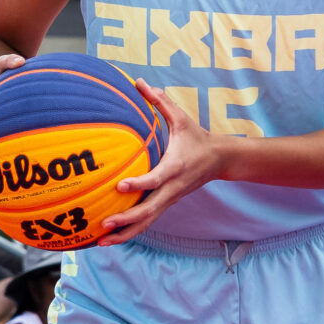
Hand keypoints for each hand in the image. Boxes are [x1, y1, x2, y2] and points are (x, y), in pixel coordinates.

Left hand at [99, 81, 220, 242]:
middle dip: (127, 219)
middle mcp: (172, 188)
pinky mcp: (167, 203)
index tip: (119, 186)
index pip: (156, 179)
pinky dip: (131, 230)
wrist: (221, 160)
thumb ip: (159, 101)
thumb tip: (138, 81)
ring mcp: (170, 198)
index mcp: (175, 167)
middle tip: (104, 224)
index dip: (139, 184)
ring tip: (102, 242)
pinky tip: (112, 237)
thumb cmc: (197, 137)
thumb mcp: (181, 118)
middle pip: (150, 210)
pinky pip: (148, 220)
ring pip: (148, 221)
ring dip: (126, 233)